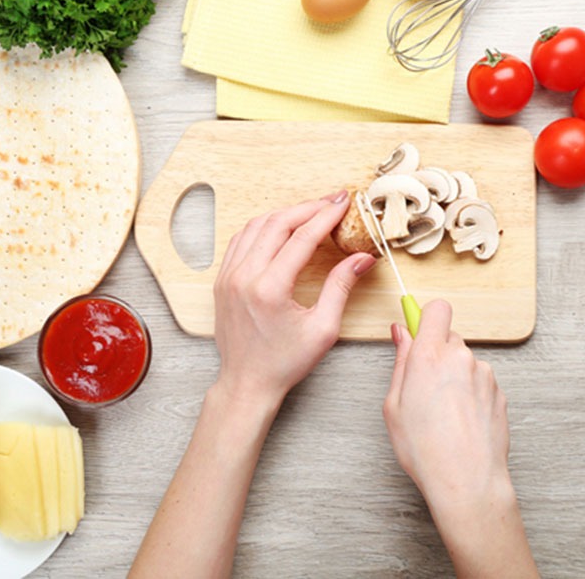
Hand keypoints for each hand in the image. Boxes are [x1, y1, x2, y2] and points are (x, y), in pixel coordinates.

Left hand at [213, 191, 375, 407]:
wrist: (247, 383)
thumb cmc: (284, 362)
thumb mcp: (323, 328)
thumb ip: (342, 287)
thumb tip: (362, 257)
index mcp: (270, 288)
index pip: (302, 237)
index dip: (326, 215)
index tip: (344, 203)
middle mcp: (244, 277)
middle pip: (277, 223)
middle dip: (308, 207)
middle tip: (333, 201)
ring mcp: (228, 276)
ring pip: (256, 226)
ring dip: (285, 213)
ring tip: (311, 210)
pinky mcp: (222, 280)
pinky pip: (241, 240)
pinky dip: (263, 227)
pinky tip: (280, 226)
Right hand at [383, 300, 510, 506]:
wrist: (467, 481)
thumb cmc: (425, 449)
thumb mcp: (394, 405)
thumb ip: (401, 362)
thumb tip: (401, 334)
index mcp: (430, 356)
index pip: (437, 310)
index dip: (426, 318)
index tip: (417, 331)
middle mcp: (461, 358)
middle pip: (450, 337)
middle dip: (437, 354)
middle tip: (424, 386)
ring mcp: (485, 375)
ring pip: (465, 362)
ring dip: (455, 377)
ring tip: (443, 414)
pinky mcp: (500, 393)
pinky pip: (480, 383)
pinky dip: (470, 395)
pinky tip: (461, 423)